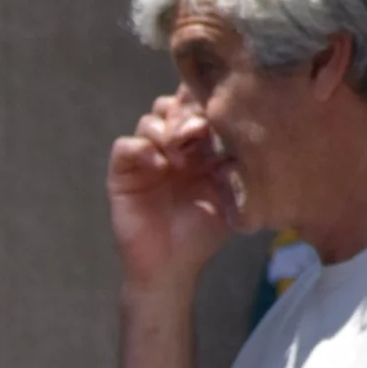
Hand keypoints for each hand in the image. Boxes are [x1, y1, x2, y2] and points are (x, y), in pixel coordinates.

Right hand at [108, 92, 238, 289]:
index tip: (219, 113)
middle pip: (173, 105)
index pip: (200, 108)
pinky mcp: (123, 174)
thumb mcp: (231, 196)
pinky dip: (141, 149)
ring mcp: (147, 159)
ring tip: (179, 156)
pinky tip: (159, 166)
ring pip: (150, 120)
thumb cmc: (203, 234)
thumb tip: (243, 131)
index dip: (206, 101)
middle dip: (186, 112)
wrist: (171, 266)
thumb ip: (237, 163)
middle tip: (198, 132)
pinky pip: (125, 146)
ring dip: (166, 130)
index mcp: (201, 148)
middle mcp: (173, 148)